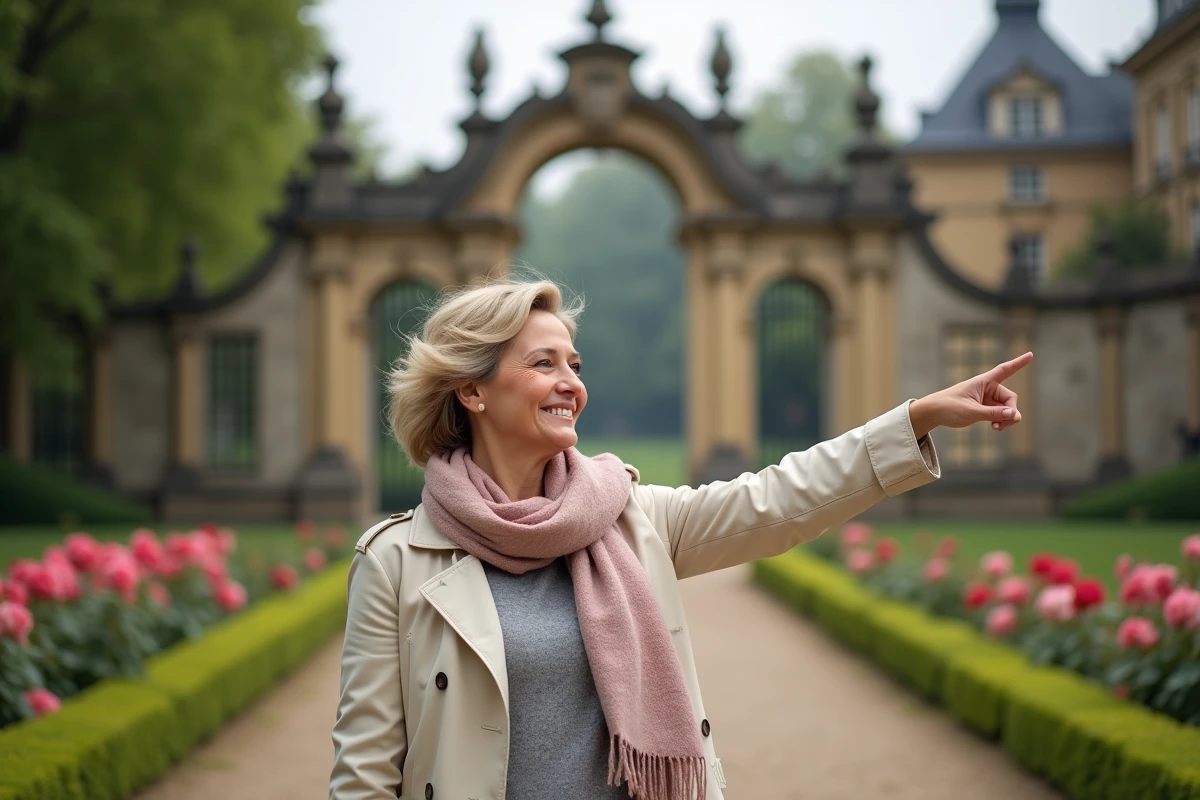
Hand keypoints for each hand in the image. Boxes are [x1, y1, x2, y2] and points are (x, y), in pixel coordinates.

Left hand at [908, 352, 1032, 439]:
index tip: (1031, 354)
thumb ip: (993, 414)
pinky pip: (1000, 414)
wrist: (932, 413)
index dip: (1018, 363)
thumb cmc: (948, 407)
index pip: (1004, 370)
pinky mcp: (984, 408)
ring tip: (997, 428)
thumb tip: (1014, 414)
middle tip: (1003, 424)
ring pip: (1007, 408)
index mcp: (983, 382)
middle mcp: (987, 388)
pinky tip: (996, 428)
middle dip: (1011, 411)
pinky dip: (1000, 421)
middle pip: (1010, 398)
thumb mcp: (971, 412)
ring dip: (1006, 418)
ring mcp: (986, 399)